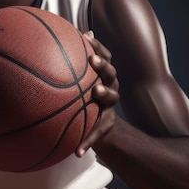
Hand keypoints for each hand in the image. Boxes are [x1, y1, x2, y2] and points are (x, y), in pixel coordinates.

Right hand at [76, 30, 118, 155]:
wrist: (104, 110)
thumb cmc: (95, 122)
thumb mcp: (93, 132)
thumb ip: (87, 141)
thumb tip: (77, 156)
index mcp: (109, 101)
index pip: (110, 97)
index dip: (105, 93)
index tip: (96, 92)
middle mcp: (111, 85)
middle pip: (111, 74)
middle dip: (104, 68)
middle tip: (94, 63)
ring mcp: (107, 73)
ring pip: (107, 58)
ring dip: (98, 48)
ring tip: (87, 38)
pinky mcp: (101, 63)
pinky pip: (97, 50)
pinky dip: (91, 42)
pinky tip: (82, 32)